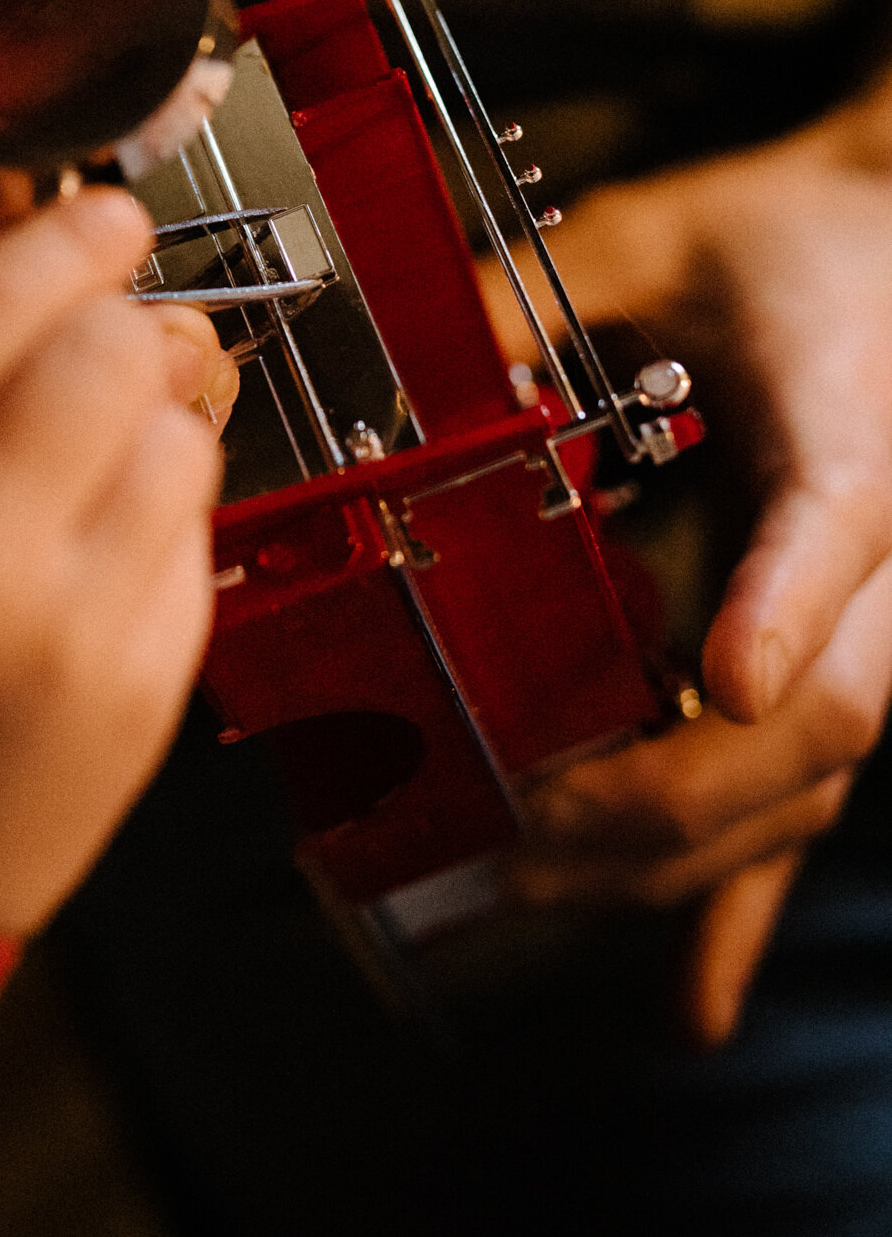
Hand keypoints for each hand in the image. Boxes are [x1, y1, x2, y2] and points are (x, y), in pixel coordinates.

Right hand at [0, 187, 225, 934]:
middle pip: (112, 352)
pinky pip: (196, 550)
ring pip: (179, 441)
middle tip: (107, 332)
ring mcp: (70, 623)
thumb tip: (22, 296)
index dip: (70, 239)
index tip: (107, 216)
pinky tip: (99, 555)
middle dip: (118, 325)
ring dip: (149, 426)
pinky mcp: (142, 696)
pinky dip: (161, 528)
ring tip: (96, 462)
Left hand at [480, 104, 891, 1040]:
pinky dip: (740, 912)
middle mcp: (880, 557)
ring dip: (669, 860)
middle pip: (822, 714)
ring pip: (802, 789)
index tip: (723, 683)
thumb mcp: (665, 229)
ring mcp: (866, 628)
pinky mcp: (831, 664)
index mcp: (850, 429)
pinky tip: (690, 1008)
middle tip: (513, 820)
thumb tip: (394, 368)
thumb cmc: (788, 238)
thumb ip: (542, 290)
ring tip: (518, 884)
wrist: (883, 249)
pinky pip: (798, 810)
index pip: (839, 527)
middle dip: (668, 790)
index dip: (785, 610)